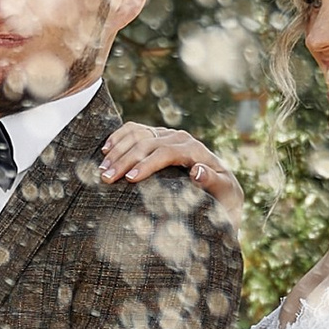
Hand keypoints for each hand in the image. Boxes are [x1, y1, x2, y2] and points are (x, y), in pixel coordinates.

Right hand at [99, 122, 243, 222]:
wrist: (223, 190)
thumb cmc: (224, 197)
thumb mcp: (225, 193)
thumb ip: (214, 181)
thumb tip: (197, 171)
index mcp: (195, 150)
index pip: (167, 152)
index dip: (147, 164)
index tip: (131, 179)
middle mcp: (180, 138)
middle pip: (147, 143)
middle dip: (125, 160)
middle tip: (107, 179)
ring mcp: (167, 135)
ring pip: (137, 134)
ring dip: (117, 150)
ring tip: (102, 169)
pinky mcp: (157, 137)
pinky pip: (134, 130)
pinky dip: (118, 137)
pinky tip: (105, 150)